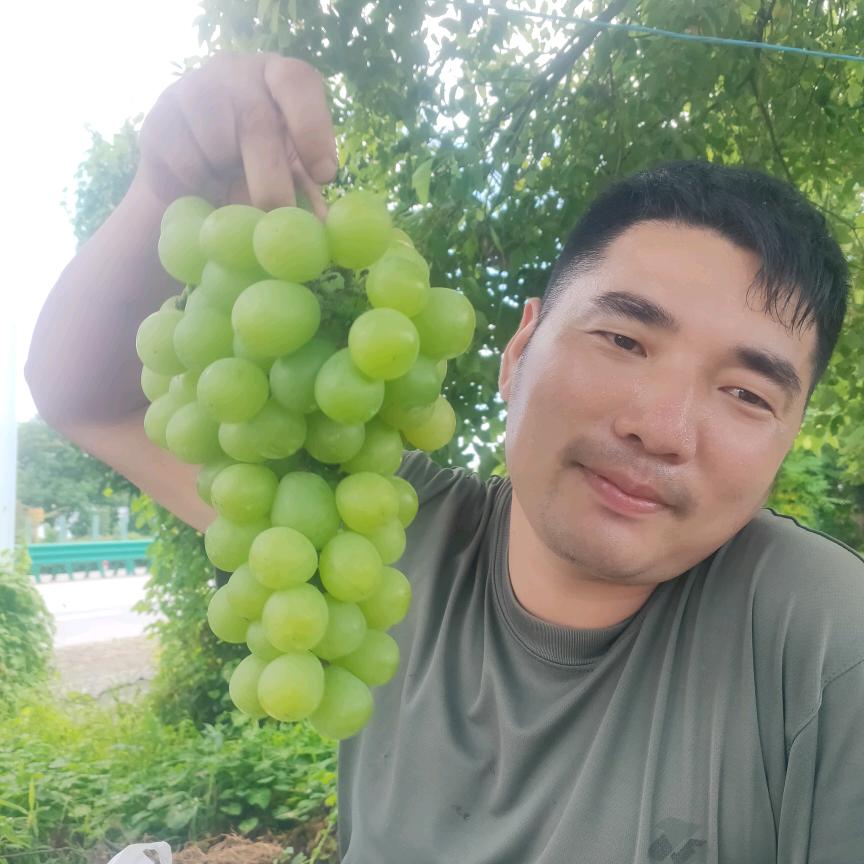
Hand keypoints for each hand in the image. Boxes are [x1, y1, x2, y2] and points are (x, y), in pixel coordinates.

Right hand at [136, 52, 336, 218]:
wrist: (193, 174)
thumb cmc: (256, 167)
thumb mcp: (289, 171)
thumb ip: (308, 189)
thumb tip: (324, 225)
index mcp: (278, 77)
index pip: (297, 82)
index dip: (313, 127)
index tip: (323, 175)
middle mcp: (236, 71)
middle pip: (257, 122)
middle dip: (271, 182)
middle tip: (277, 217)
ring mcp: (193, 87)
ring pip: (217, 143)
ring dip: (228, 181)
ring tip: (229, 183)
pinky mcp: (159, 117)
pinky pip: (186, 162)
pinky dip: (200, 186)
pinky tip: (203, 181)